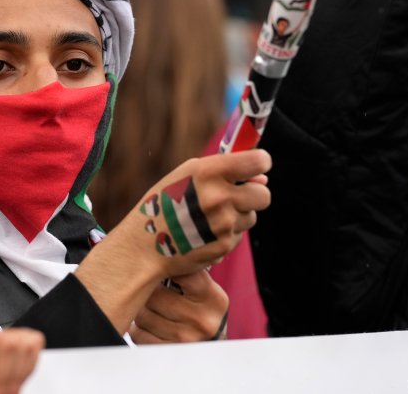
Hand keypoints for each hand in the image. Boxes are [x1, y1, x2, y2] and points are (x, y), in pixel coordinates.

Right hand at [128, 149, 271, 277]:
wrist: (143, 246)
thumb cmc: (162, 204)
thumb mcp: (185, 176)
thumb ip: (222, 171)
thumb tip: (263, 177)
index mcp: (207, 172)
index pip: (258, 161)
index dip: (261, 163)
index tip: (256, 167)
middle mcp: (218, 197)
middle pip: (263, 194)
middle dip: (253, 195)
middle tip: (232, 198)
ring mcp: (223, 224)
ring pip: (251, 216)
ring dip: (237, 216)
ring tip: (208, 218)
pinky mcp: (224, 245)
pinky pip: (238, 235)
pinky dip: (226, 234)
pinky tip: (203, 233)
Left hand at [129, 270, 228, 342]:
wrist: (207, 338)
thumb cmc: (197, 304)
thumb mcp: (201, 285)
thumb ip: (185, 268)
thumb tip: (155, 243)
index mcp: (213, 298)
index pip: (178, 272)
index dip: (160, 267)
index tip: (155, 264)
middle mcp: (203, 320)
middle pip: (154, 295)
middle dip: (147, 291)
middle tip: (149, 288)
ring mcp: (186, 339)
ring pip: (143, 316)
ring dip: (140, 310)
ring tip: (150, 307)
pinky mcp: (169, 351)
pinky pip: (138, 335)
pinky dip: (137, 328)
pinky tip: (147, 324)